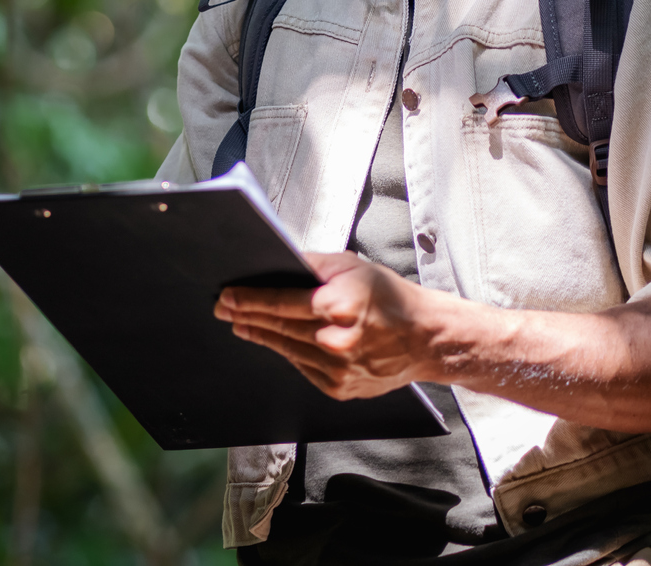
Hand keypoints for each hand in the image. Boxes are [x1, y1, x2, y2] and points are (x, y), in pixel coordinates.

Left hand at [213, 251, 440, 399]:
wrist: (425, 338)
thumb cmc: (391, 298)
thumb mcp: (353, 266)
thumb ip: (312, 264)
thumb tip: (279, 262)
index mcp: (337, 305)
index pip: (280, 302)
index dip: (249, 299)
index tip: (227, 297)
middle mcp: (335, 341)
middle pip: (278, 327)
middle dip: (247, 316)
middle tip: (225, 309)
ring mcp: (337, 369)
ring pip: (287, 350)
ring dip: (261, 336)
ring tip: (243, 324)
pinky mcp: (340, 388)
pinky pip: (303, 368)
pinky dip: (289, 353)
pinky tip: (278, 341)